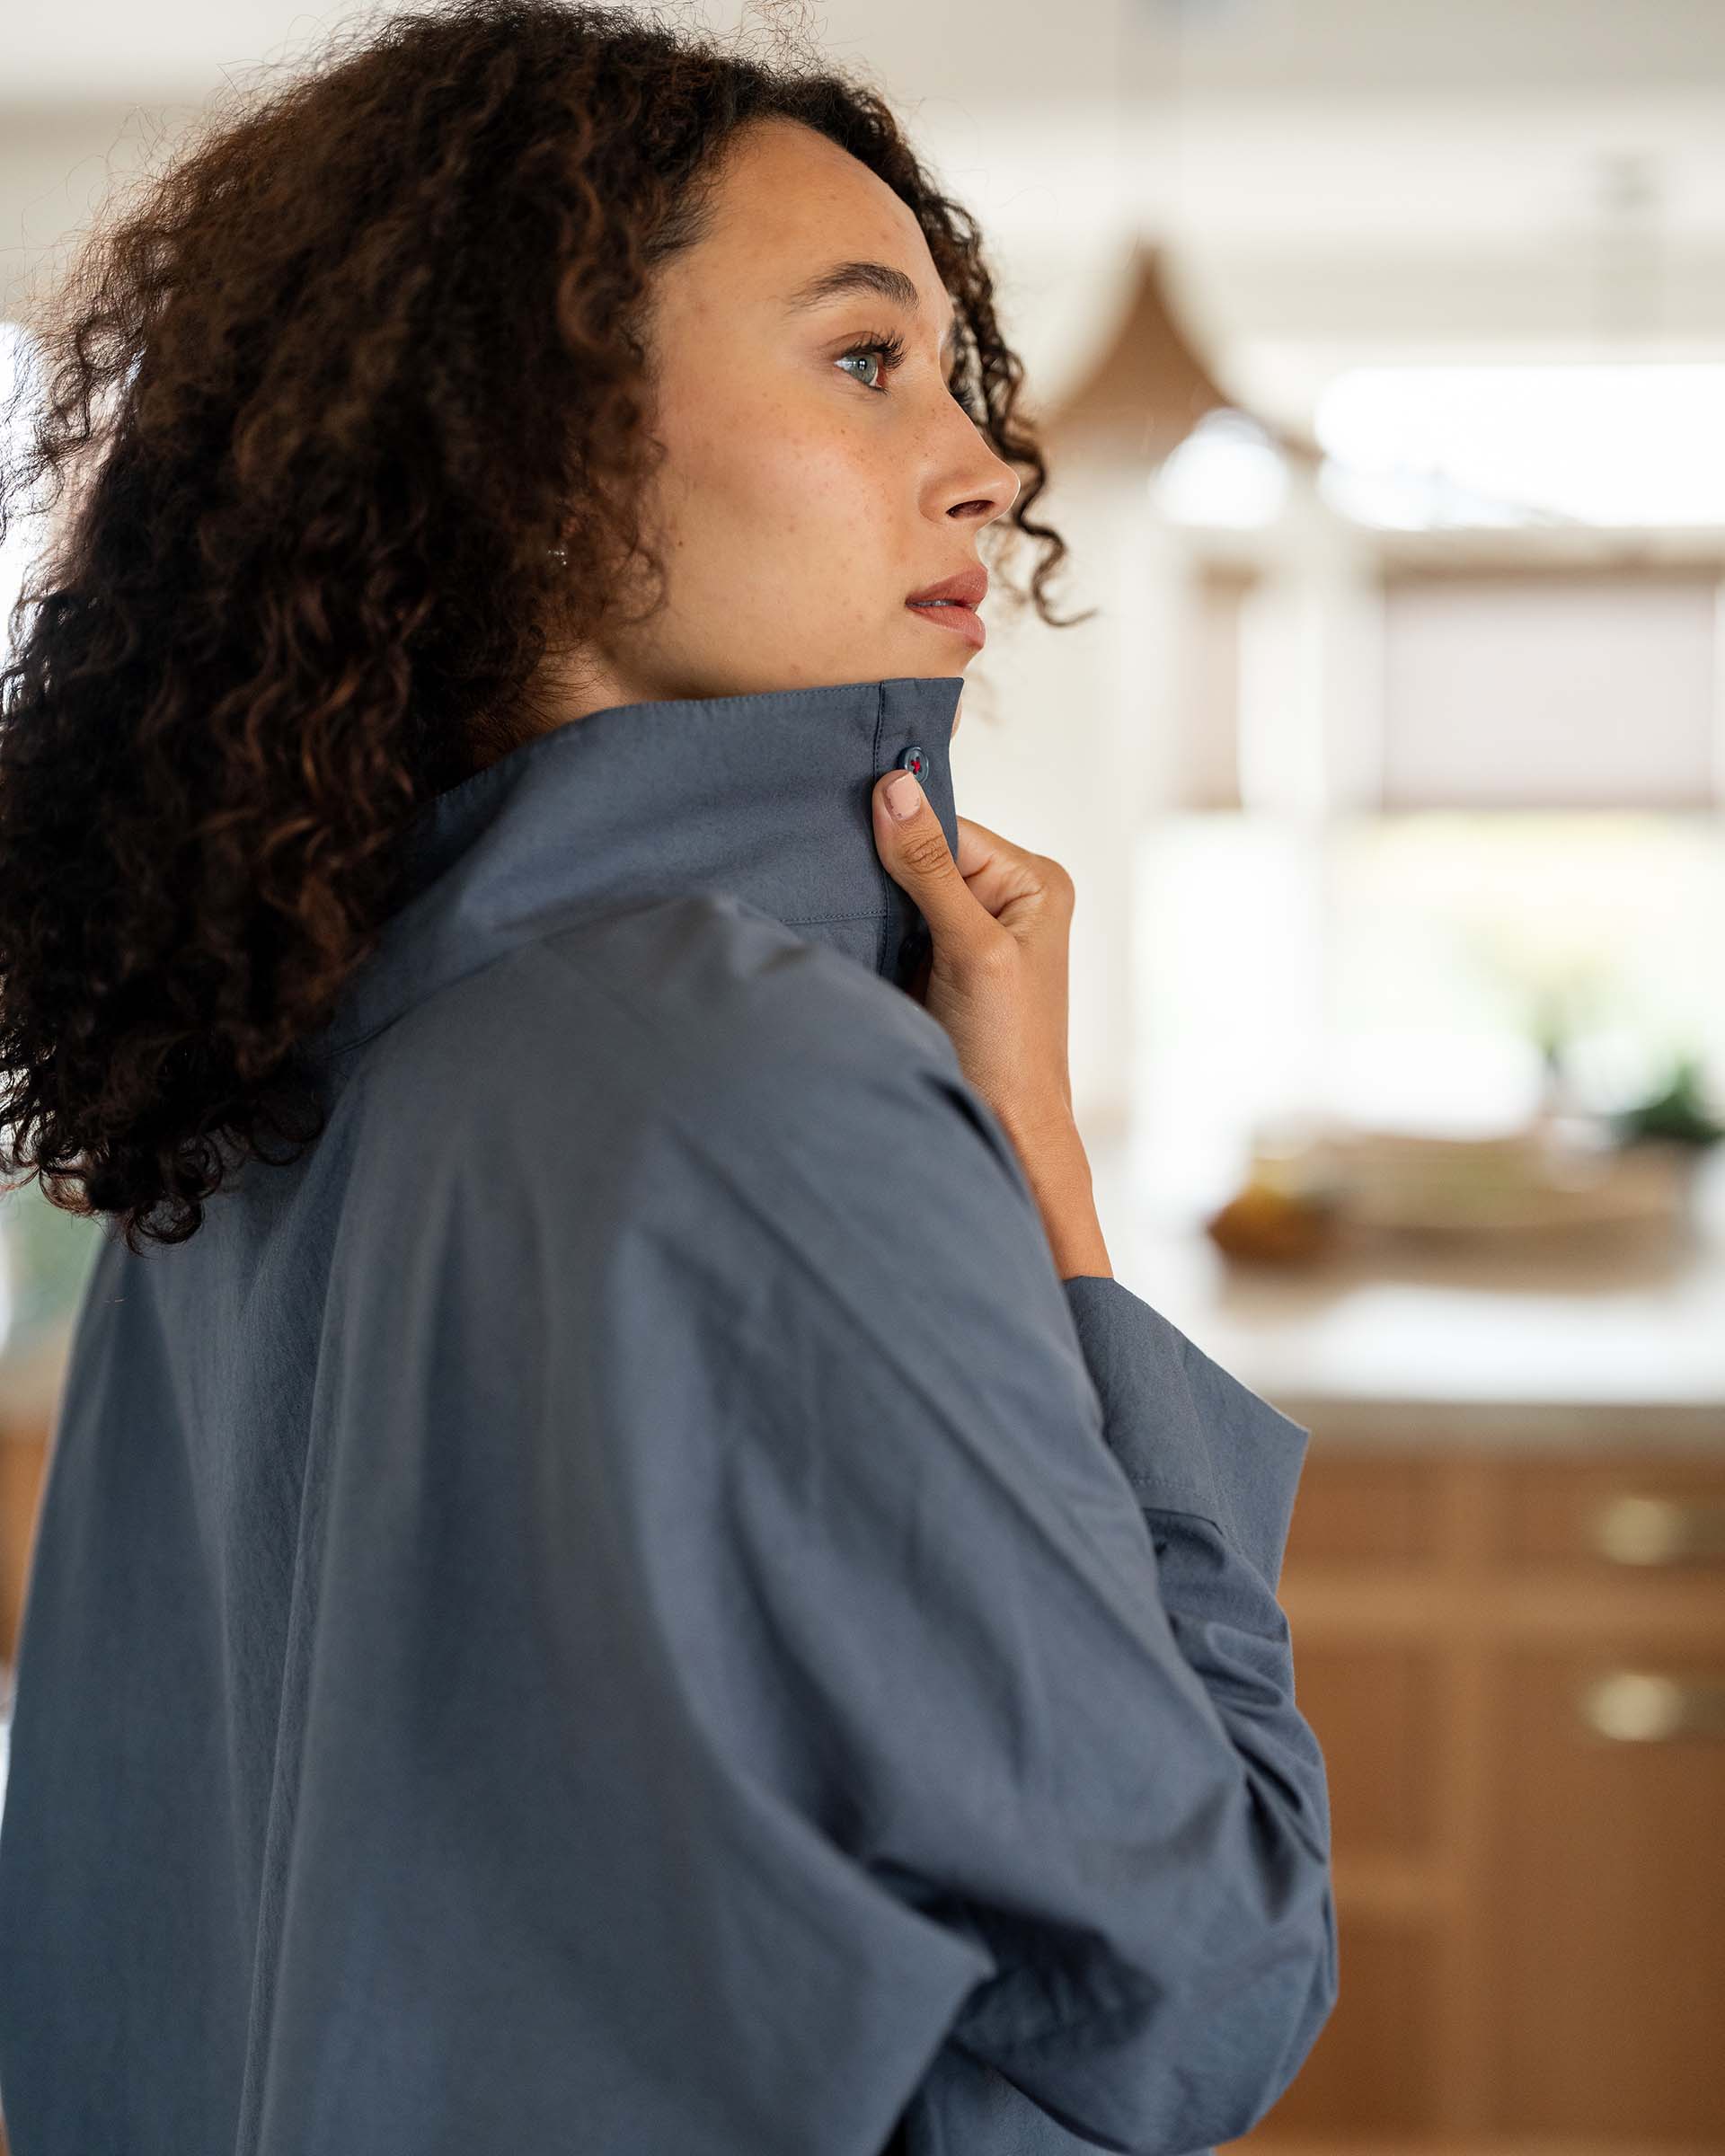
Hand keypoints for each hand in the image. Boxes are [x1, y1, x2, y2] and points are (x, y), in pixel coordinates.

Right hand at [870, 768, 1111, 1280]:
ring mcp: (964, 930)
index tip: (839, 829)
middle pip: (922, 851)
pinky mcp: (931, 961)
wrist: (1002, 1128)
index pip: (947, 826)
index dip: (897, 829)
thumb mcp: (973, 948)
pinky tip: (836, 926)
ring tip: (826, 898)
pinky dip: (863, 926)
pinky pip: (888, 923)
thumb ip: (931, 869)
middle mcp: (1003, 897)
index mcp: (1032, 881)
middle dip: (878, 863)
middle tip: (824, 864)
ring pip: (899, 888)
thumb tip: (894, 788)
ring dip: (866, 897)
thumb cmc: (1008, 1049)